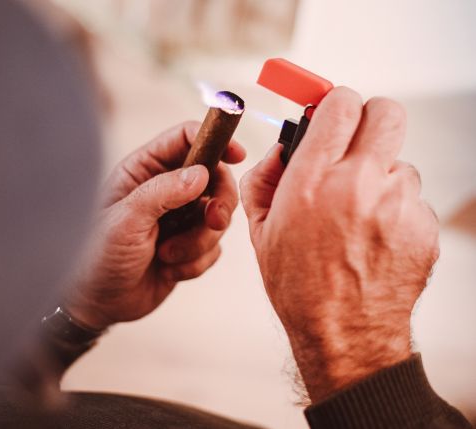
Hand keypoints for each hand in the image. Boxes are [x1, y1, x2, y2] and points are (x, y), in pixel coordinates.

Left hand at [65, 121, 245, 330]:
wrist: (97, 303)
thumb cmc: (96, 255)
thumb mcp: (126, 220)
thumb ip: (163, 192)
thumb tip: (202, 174)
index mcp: (144, 170)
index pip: (186, 138)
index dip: (215, 140)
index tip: (237, 154)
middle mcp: (165, 189)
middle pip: (215, 177)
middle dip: (219, 202)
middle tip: (212, 220)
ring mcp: (179, 219)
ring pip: (218, 216)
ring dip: (200, 241)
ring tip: (168, 256)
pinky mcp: (189, 247)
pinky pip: (214, 248)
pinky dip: (196, 262)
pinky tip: (168, 270)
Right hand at [240, 88, 438, 402]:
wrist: (342, 333)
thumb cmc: (298, 283)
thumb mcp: (261, 229)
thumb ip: (265, 177)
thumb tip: (283, 149)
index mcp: (312, 180)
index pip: (340, 104)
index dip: (335, 103)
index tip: (332, 114)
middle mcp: (358, 184)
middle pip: (386, 112)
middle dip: (370, 119)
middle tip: (357, 141)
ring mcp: (397, 204)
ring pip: (399, 162)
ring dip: (380, 177)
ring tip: (359, 215)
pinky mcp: (423, 226)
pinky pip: (412, 199)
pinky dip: (395, 210)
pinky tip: (375, 238)